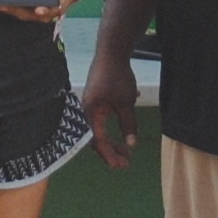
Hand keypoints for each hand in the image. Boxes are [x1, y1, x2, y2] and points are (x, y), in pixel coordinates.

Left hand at [0, 0, 97, 23]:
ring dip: (6, 8)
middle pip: (30, 13)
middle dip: (16, 10)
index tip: (39, 10)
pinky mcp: (25, 10)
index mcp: (57, 5)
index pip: (52, 10)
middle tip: (4, 5)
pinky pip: (14, 9)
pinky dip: (3, 5)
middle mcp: (44, 13)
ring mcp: (33, 13)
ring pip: (19, 12)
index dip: (45, 10)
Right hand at [80, 52, 137, 168]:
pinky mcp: (94, 100)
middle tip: (126, 162)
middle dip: (111, 151)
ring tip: (126, 149)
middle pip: (96, 138)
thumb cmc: (118, 76)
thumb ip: (128, 124)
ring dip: (111, 140)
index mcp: (90, 113)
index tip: (122, 165)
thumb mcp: (126, 102)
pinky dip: (111, 128)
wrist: (111, 51)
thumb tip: (131, 144)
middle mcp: (86, 111)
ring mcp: (89, 105)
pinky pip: (100, 120)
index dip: (110, 155)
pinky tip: (125, 129)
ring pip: (98, 129)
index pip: (98, 141)